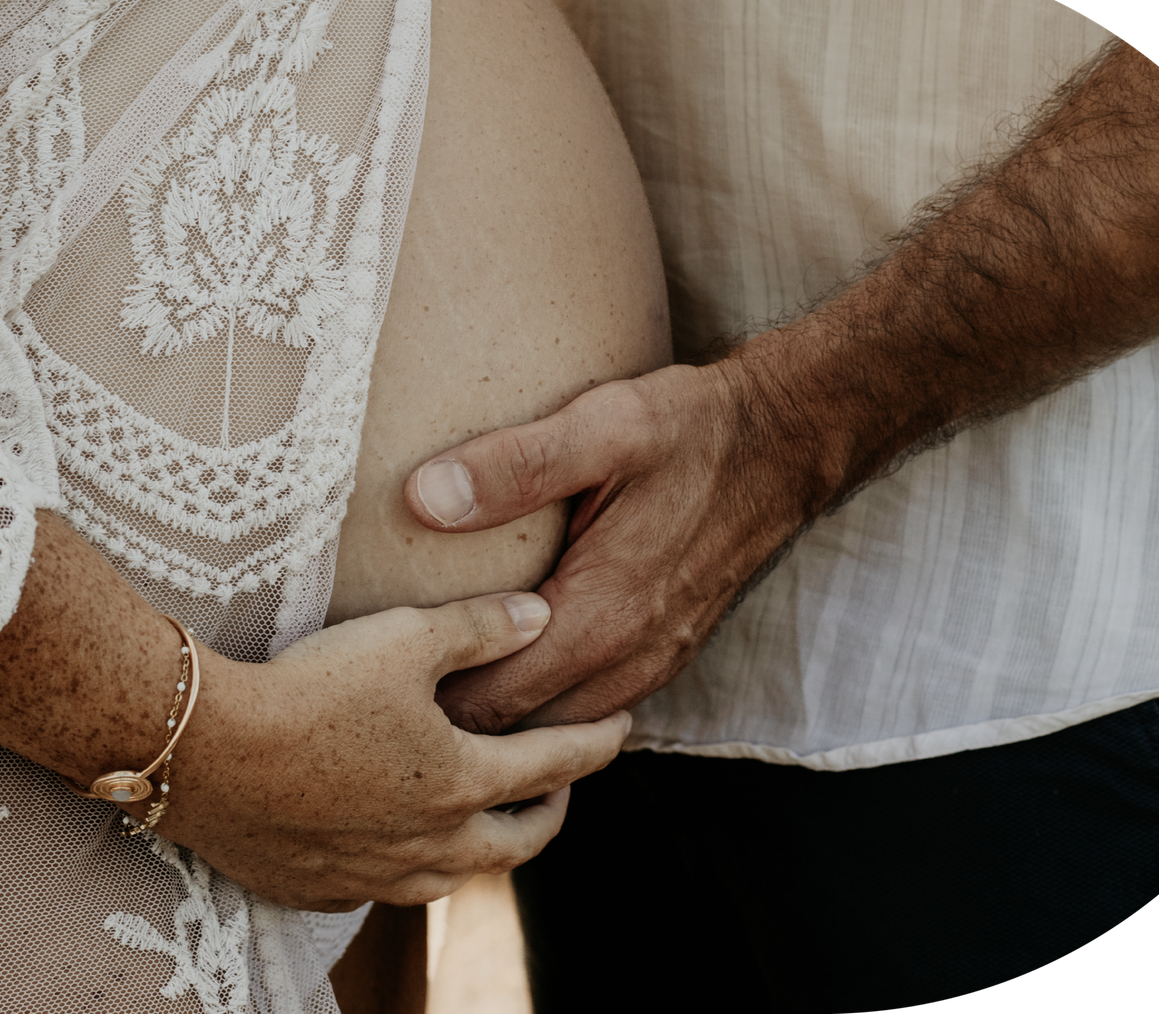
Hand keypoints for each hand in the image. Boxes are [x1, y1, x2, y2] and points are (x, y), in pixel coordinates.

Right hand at [160, 591, 631, 910]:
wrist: (204, 750)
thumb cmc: (310, 688)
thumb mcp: (406, 638)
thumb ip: (483, 627)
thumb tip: (544, 614)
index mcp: (463, 782)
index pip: (558, 765)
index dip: (597, 741)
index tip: (621, 725)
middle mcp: (431, 845)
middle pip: (519, 841)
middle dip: (552, 812)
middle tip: (562, 785)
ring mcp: (374, 876)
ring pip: (454, 874)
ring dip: (483, 844)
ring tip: (483, 815)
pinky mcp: (319, 889)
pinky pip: (385, 888)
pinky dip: (410, 864)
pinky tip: (394, 840)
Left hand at [403, 361, 820, 734]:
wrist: (786, 442)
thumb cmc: (692, 430)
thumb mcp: (602, 427)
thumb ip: (513, 465)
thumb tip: (424, 497)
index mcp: (602, 616)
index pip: (491, 702)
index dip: (427, 702)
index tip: (373, 682)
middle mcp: (629, 658)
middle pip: (519, 731)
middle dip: (456, 724)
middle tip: (388, 696)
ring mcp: (653, 661)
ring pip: (559, 727)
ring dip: (505, 721)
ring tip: (439, 693)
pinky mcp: (666, 650)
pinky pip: (594, 704)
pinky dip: (549, 705)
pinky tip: (515, 671)